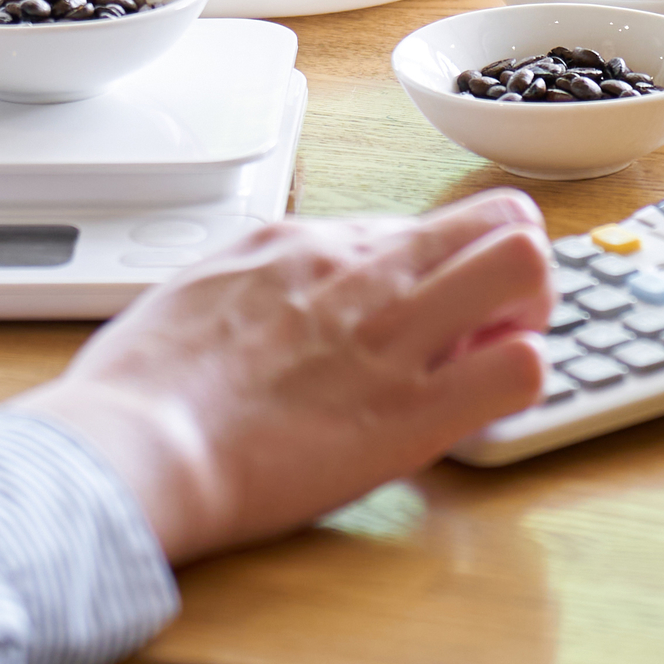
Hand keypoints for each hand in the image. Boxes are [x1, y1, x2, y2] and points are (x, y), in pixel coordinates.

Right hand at [15, 190, 554, 560]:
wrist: (133, 446)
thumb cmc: (141, 388)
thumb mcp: (195, 293)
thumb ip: (253, 286)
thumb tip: (271, 299)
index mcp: (307, 244)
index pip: (418, 228)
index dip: (434, 273)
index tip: (415, 317)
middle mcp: (365, 274)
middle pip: (498, 217)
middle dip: (511, 267)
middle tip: (486, 326)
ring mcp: (395, 337)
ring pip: (528, 266)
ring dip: (529, 311)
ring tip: (492, 358)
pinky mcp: (413, 414)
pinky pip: (521, 369)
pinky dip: (518, 384)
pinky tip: (479, 409)